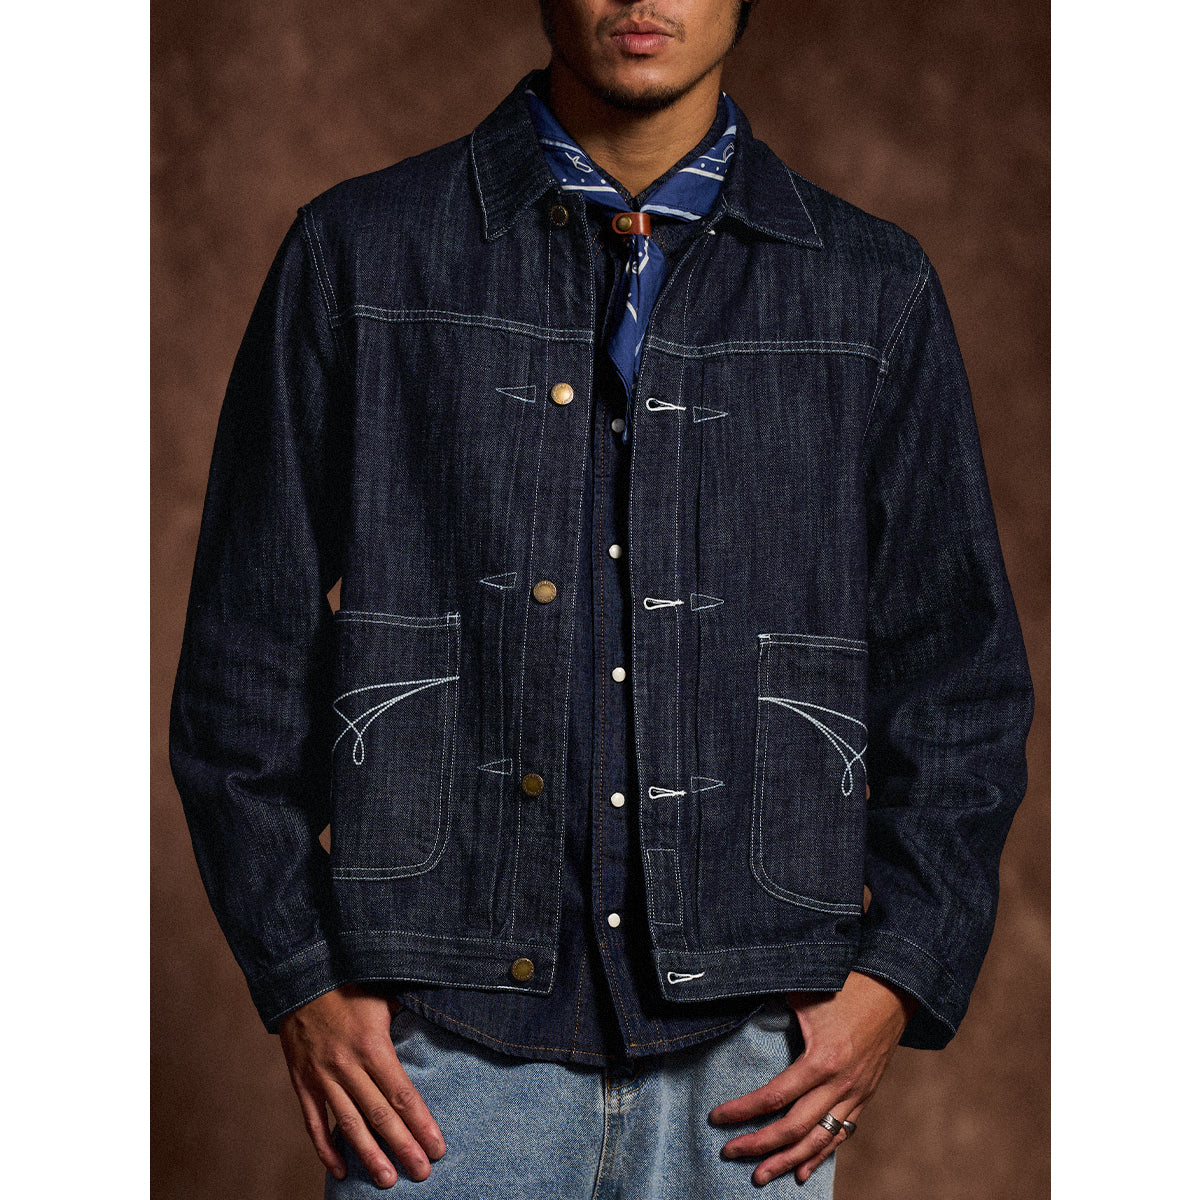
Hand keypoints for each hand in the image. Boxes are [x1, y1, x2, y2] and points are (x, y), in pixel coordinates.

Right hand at [278, 983, 446, 1187]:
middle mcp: (347, 1066)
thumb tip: (440, 1023)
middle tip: (422, 1173)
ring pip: (348, 1125)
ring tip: (387, 1181)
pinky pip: (313, 1122)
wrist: (301, 979)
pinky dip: (326, 1149)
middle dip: (404, 1147)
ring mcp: (322, 1077)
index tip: (438, 1147)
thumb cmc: (350, 985)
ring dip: (369, 1155)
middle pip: (380, 1116)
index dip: (421, 1124)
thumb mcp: (384, 994)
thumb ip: (408, 1017)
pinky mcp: (302, 1082)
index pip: (402, 1094)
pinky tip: (342, 1169)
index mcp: (372, 1045)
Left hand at [708, 971, 916, 1185]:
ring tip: (760, 1176)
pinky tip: (801, 1171)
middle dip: (759, 1145)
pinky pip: (840, 1135)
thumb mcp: (804, 994)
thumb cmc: (845, 987)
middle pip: (794, 1129)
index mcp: (822, 1060)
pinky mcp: (864, 1096)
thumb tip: (738, 1008)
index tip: (717, 1117)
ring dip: (787, 1161)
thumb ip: (774, 1010)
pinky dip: (819, 1156)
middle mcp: (840, 1084)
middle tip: (729, 1153)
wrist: (893, 989)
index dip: (743, 1111)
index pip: (774, 1097)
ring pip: (818, 1141)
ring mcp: (855, 1094)